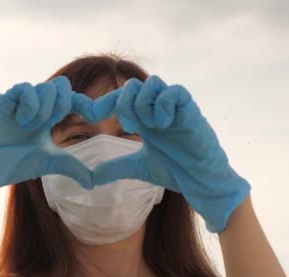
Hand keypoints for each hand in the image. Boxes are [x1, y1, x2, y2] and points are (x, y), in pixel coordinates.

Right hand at [0, 76, 117, 221]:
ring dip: (45, 108)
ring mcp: (18, 102)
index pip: (70, 100)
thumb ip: (72, 167)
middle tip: (54, 122)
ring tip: (33, 127)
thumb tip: (94, 182)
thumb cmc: (12, 165)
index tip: (93, 116)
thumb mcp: (49, 163)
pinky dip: (31, 105)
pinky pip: (25, 89)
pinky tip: (24, 121)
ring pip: (45, 86)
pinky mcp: (3, 101)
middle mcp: (34, 106)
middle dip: (64, 102)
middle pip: (61, 85)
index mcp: (46, 117)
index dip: (85, 103)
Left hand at [92, 75, 250, 232]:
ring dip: (143, 104)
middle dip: (123, 104)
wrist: (201, 181)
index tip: (87, 114)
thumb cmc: (176, 171)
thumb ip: (115, 168)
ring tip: (150, 126)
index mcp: (143, 117)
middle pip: (131, 86)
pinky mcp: (190, 109)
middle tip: (129, 126)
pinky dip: (163, 105)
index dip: (100, 103)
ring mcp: (174, 107)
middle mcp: (157, 108)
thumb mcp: (138, 168)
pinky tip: (164, 124)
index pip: (118, 99)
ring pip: (151, 83)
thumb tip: (89, 178)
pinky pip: (174, 91)